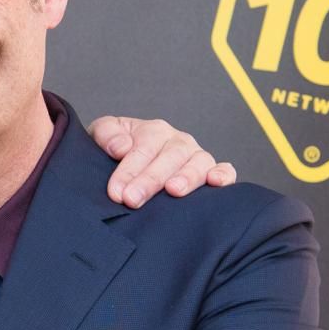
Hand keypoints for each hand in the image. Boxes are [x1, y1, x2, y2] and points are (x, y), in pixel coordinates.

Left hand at [89, 115, 235, 207]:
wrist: (124, 160)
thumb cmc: (115, 150)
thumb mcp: (103, 134)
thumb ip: (107, 134)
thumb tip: (121, 147)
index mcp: (153, 130)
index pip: (142, 149)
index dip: (128, 171)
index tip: (116, 192)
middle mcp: (178, 141)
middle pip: (169, 157)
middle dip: (150, 179)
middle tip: (132, 199)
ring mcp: (196, 156)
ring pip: (198, 162)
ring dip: (187, 177)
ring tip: (173, 191)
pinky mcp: (211, 171)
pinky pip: (225, 170)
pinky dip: (224, 174)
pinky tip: (216, 183)